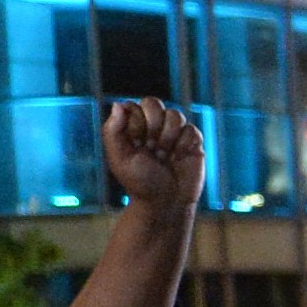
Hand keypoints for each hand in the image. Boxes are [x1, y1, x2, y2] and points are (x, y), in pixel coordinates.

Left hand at [104, 98, 206, 220]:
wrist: (166, 203)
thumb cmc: (139, 182)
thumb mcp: (120, 158)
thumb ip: (113, 131)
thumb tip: (118, 104)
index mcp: (132, 128)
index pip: (134, 106)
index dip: (136, 122)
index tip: (136, 143)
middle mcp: (152, 126)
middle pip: (154, 103)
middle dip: (153, 126)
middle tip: (151, 148)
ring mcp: (173, 132)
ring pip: (175, 115)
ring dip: (168, 138)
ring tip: (164, 156)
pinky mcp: (192, 141)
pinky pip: (191, 129)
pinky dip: (183, 145)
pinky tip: (178, 158)